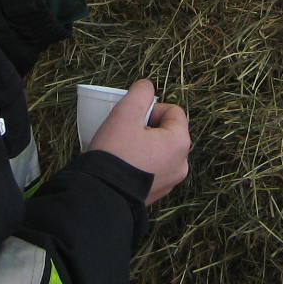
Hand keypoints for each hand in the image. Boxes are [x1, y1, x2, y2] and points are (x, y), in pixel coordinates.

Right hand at [87, 79, 190, 205]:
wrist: (101, 196)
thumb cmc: (115, 155)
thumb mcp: (125, 114)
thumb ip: (140, 94)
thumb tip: (146, 87)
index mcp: (179, 143)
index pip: (173, 111)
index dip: (151, 109)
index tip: (132, 118)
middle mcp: (181, 164)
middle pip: (167, 131)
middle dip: (146, 128)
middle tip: (125, 132)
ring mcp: (170, 181)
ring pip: (159, 151)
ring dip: (142, 145)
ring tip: (122, 149)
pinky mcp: (156, 193)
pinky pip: (152, 169)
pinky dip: (140, 163)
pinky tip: (123, 165)